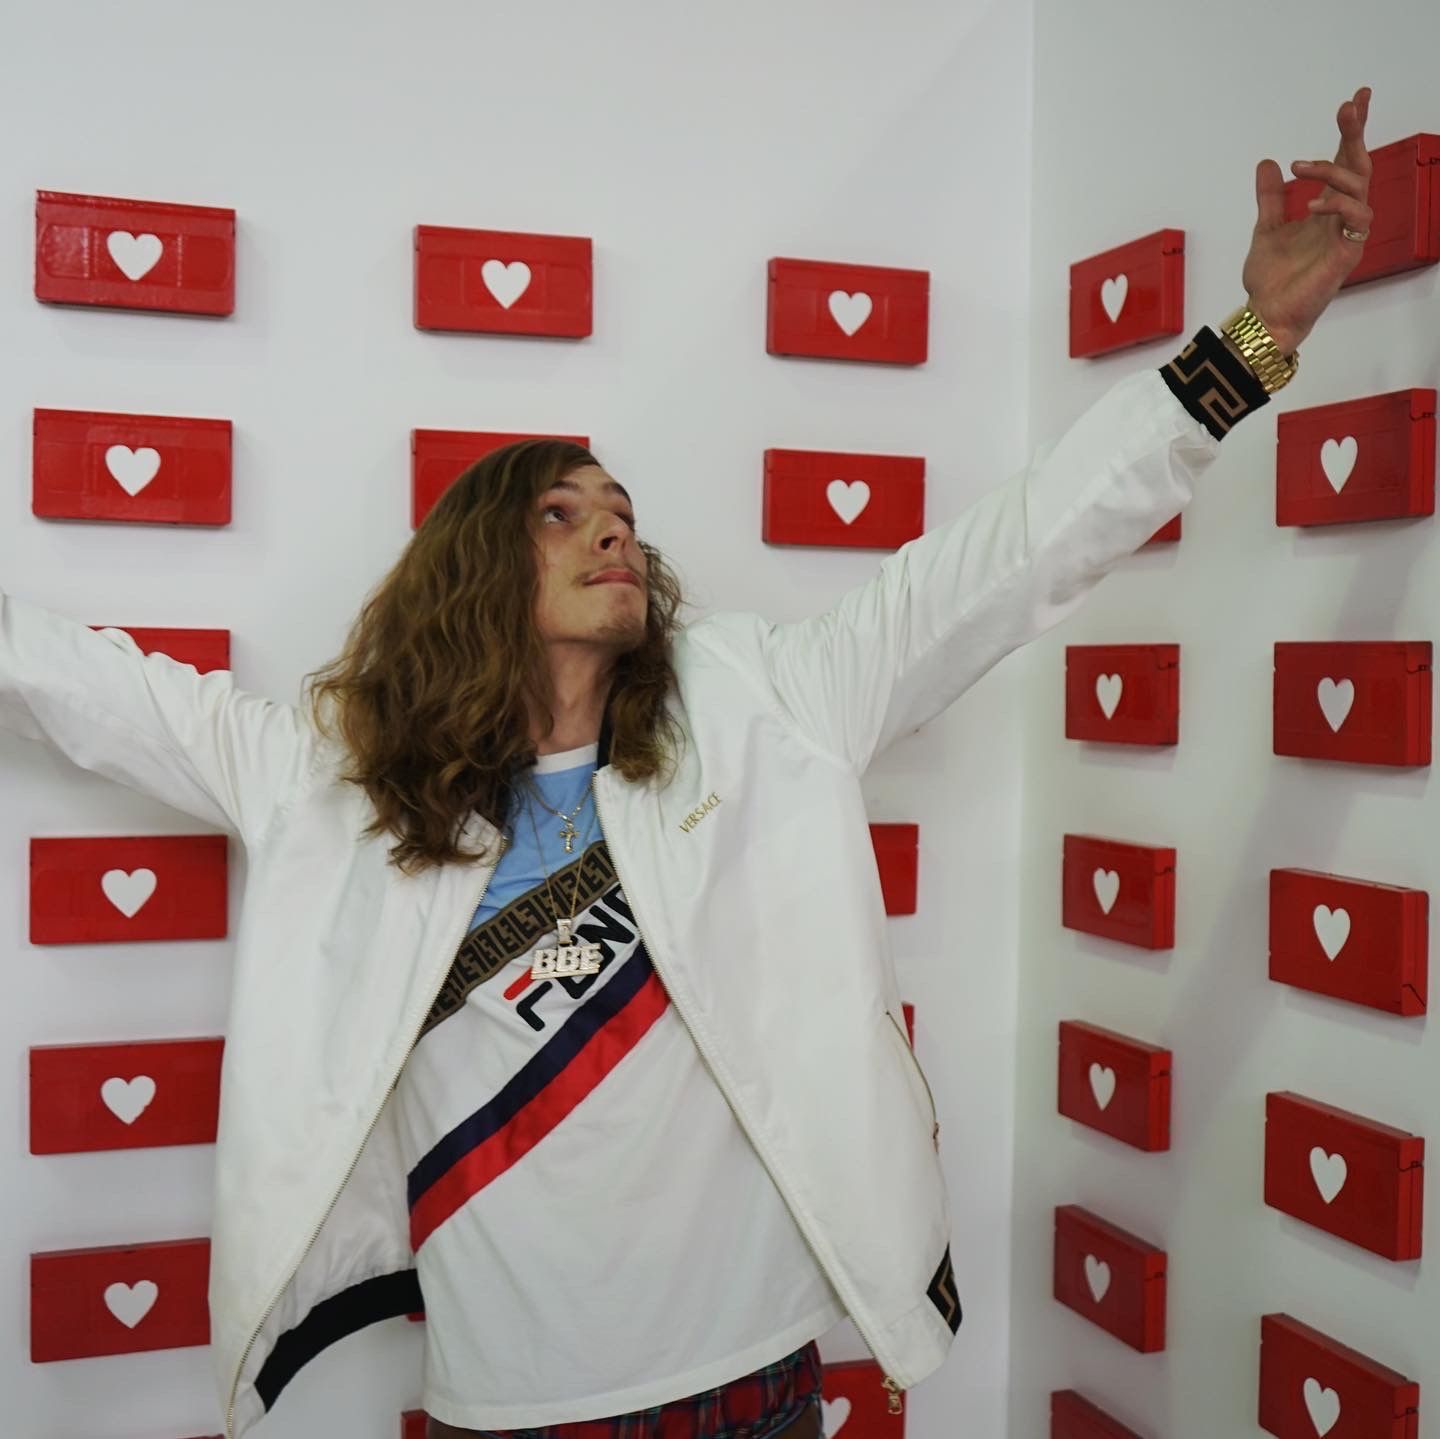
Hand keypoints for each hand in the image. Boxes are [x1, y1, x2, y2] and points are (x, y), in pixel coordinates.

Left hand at [1240, 86, 1373, 355]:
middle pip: (1360, 165)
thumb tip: (1267, 161)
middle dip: (1355, 133)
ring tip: (1300, 167)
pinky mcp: (1348, 253)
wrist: (1266, 315)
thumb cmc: (1272, 279)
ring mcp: (1348, 234)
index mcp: (1327, 208)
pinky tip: (1312, 203)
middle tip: (1348, 107)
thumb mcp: (1266, 228)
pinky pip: (1356, 218)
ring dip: (1331, 169)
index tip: (1356, 99)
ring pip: (1358, 186)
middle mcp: (1342, 217)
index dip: (1352, 131)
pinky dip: (1338, 204)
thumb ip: (1270, 197)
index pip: (1345, 162)